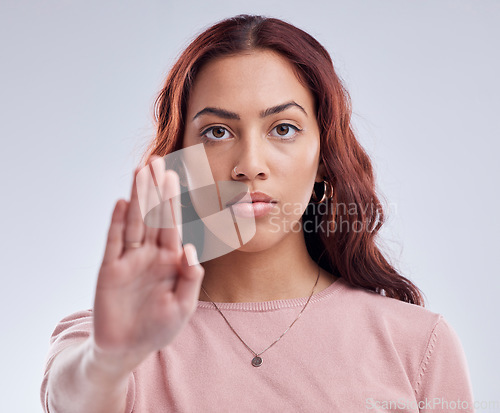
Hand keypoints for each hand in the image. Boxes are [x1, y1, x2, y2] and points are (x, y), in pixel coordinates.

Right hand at [92, 155, 204, 373]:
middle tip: (156, 161)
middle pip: (153, 216)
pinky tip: (122, 203)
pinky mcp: (109, 270)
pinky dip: (117, 223)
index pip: (173, 225)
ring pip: (134, 223)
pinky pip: (114, 243)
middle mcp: (149, 254)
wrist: (127, 349)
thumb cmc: (159, 328)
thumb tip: (191, 248)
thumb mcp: (183, 306)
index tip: (174, 176)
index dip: (174, 201)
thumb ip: (191, 278)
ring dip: (137, 197)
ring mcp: (129, 260)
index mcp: (170, 260)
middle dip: (155, 189)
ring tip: (140, 172)